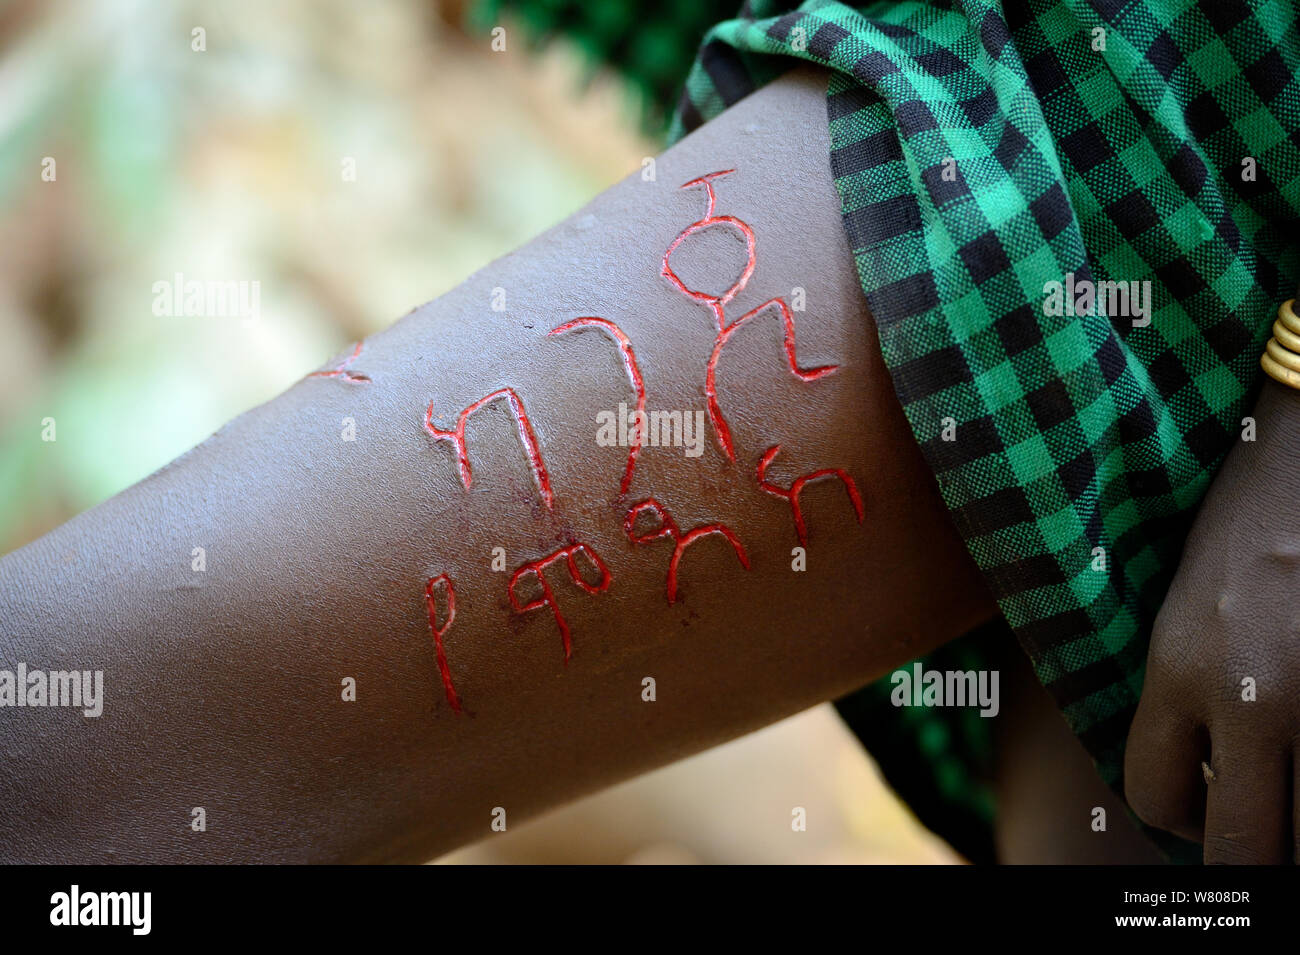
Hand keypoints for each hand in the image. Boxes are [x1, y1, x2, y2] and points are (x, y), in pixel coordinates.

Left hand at [1126, 381, 1299, 862]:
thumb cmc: (1246, 525)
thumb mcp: (1185, 609)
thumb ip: (1183, 693)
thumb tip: (1203, 785)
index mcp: (1181, 668)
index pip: (1153, 797)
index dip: (1174, 814)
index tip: (1195, 803)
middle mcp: (1254, 695)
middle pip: (1244, 847)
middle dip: (1244, 855)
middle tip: (1251, 826)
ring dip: (1297, 825)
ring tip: (1287, 788)